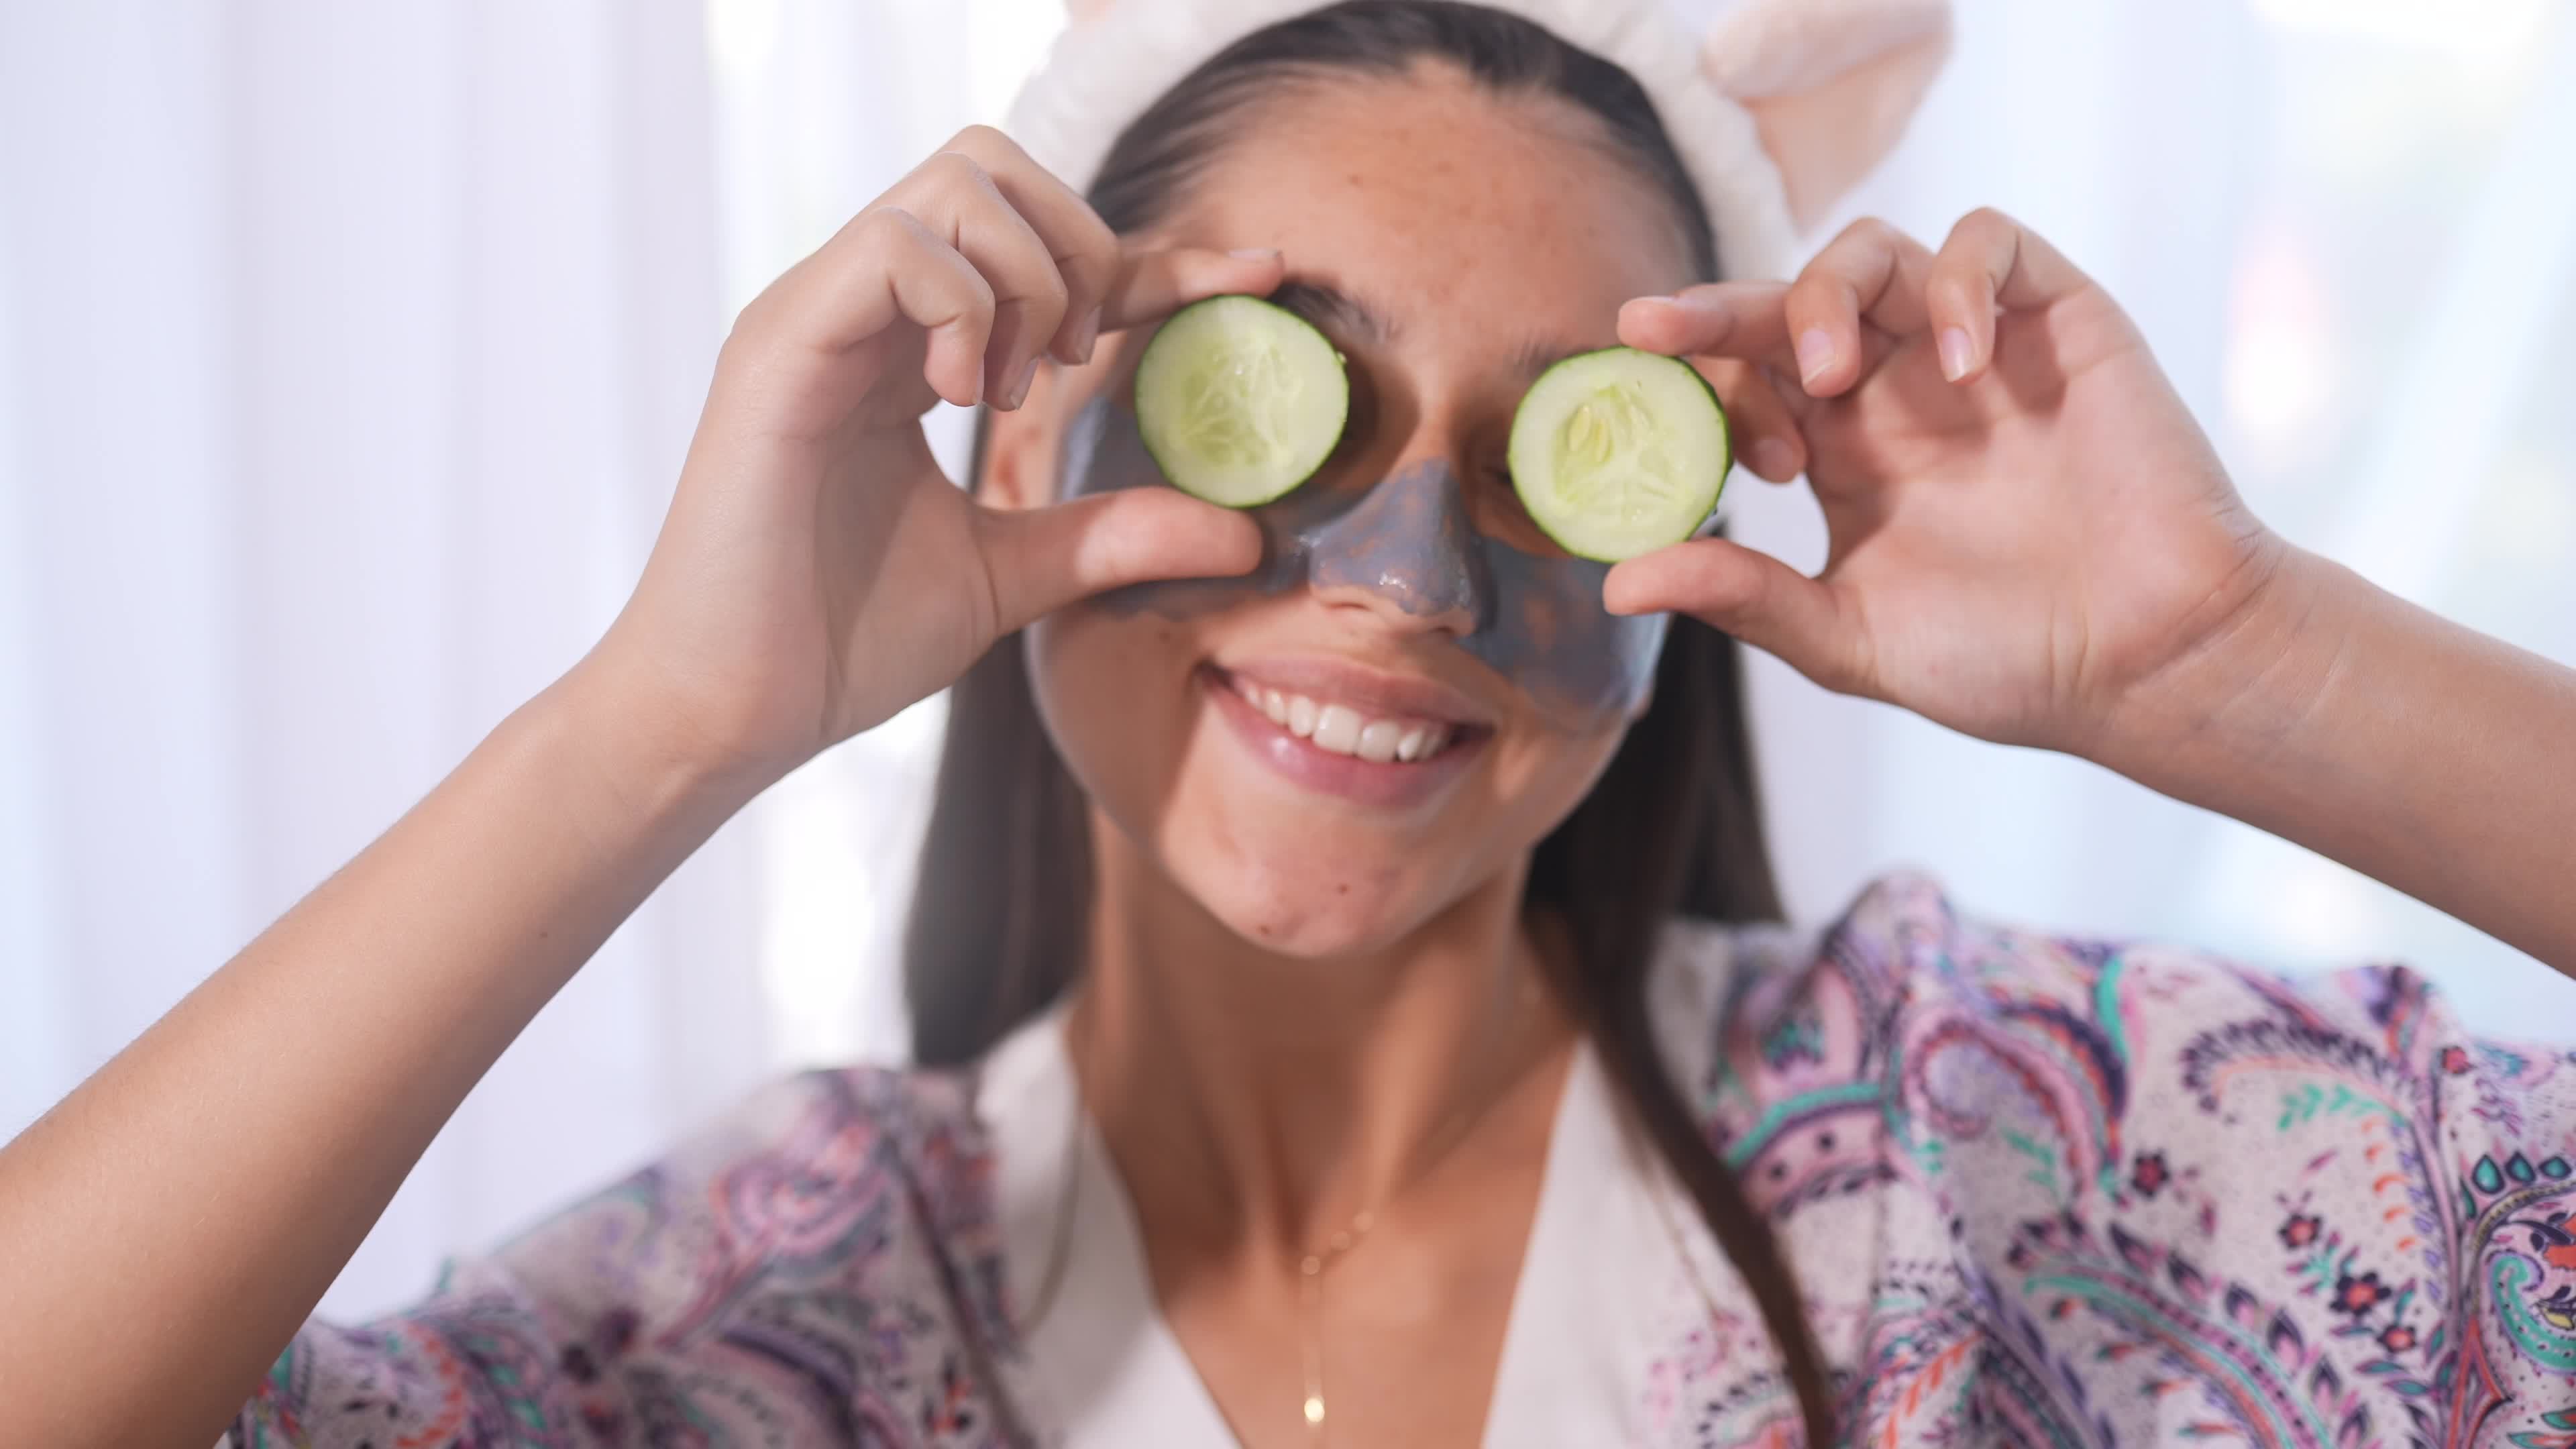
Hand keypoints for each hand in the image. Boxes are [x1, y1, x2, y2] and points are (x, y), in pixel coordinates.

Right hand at [586, 126, 1279, 786]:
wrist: (732, 711)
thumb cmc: (840, 642)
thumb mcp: (1011, 576)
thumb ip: (1113, 536)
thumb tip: (1247, 532)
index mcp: (909, 350)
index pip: (1049, 256)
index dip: (1161, 257)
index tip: (1259, 279)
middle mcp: (862, 311)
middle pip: (995, 166)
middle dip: (1078, 243)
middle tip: (1077, 359)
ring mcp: (818, 315)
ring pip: (954, 183)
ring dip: (1022, 275)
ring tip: (1009, 386)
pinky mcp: (780, 343)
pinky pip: (895, 247)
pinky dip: (957, 304)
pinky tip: (956, 394)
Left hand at [1607, 210, 2288, 756]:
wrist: (2147, 659)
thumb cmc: (2007, 659)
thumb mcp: (1849, 637)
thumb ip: (1745, 597)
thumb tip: (1620, 579)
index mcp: (1838, 453)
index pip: (1741, 376)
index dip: (1698, 385)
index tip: (1683, 432)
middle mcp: (1894, 389)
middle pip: (1788, 302)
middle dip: (1719, 307)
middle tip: (1665, 328)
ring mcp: (1972, 347)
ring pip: (1876, 252)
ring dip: (1828, 289)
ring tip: (1828, 371)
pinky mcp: (2056, 319)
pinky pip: (1991, 242)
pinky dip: (1961, 280)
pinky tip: (1961, 364)